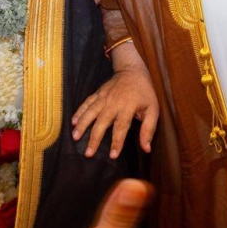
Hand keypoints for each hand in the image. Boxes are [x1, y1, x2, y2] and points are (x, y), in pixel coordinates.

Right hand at [72, 43, 157, 158]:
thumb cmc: (145, 93)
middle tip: (88, 153)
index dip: (117, 142)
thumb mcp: (153, 109)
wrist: (133, 70)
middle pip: (102, 122)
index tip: (112, 156)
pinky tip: (73, 122)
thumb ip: (149, 129)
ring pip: (90, 112)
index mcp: (128, 107)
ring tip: (75, 138)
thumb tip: (146, 149)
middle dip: (94, 139)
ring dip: (82, 125)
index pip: (121, 127)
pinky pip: (86, 103)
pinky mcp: (97, 93)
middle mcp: (113, 103)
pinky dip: (79, 112)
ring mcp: (104, 97)